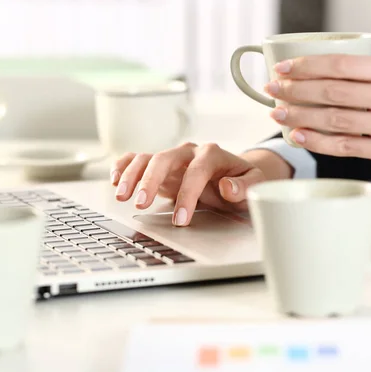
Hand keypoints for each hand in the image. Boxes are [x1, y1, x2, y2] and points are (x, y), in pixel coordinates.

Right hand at [110, 143, 290, 225]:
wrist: (235, 175)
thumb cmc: (243, 181)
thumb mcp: (255, 185)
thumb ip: (244, 186)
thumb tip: (227, 186)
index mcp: (212, 154)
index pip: (196, 171)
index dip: (187, 194)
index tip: (181, 219)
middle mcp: (189, 152)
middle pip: (164, 159)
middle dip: (150, 181)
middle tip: (141, 203)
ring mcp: (172, 157)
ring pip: (147, 158)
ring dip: (131, 175)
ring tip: (122, 196)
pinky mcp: (160, 165)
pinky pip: (137, 159)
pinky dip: (124, 166)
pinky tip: (115, 180)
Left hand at [264, 54, 370, 177]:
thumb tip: (325, 77)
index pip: (343, 64)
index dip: (307, 66)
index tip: (283, 68)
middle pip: (333, 90)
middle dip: (295, 89)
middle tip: (272, 89)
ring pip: (335, 118)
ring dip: (300, 115)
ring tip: (278, 113)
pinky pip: (347, 146)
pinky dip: (318, 142)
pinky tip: (298, 136)